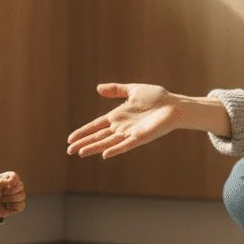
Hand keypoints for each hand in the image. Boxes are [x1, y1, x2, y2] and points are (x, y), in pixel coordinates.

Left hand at [0, 171, 25, 218]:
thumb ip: (3, 181)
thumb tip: (12, 182)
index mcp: (10, 178)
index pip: (16, 177)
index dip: (11, 182)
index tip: (3, 186)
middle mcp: (16, 185)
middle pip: (21, 186)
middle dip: (10, 192)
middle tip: (2, 193)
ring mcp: (18, 195)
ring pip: (22, 196)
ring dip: (10, 199)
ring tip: (3, 200)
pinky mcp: (19, 205)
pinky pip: (22, 205)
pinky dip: (13, 206)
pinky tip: (7, 206)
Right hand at [67, 83, 182, 158]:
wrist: (175, 105)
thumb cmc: (157, 98)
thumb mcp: (133, 90)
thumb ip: (116, 90)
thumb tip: (98, 88)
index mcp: (117, 116)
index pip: (96, 126)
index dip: (83, 132)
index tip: (70, 139)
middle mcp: (121, 127)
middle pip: (98, 137)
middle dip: (83, 143)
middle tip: (69, 151)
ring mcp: (130, 133)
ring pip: (108, 142)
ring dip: (94, 148)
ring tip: (80, 153)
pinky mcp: (141, 137)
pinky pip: (125, 145)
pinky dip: (115, 150)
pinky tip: (104, 155)